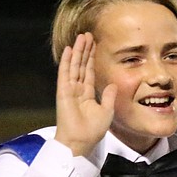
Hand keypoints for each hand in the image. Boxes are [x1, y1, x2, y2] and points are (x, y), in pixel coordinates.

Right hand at [54, 32, 116, 155]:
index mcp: (87, 94)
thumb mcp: (106, 111)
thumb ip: (109, 96)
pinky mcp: (63, 92)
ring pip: (74, 66)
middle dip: (85, 50)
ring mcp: (69, 89)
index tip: (95, 45)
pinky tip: (69, 50)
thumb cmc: (92, 131)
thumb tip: (114, 84)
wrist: (81, 141)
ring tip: (81, 37)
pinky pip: (65, 73)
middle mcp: (77, 89)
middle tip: (88, 34)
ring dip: (78, 51)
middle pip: (82, 65)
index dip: (92, 58)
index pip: (90, 72)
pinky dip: (67, 61)